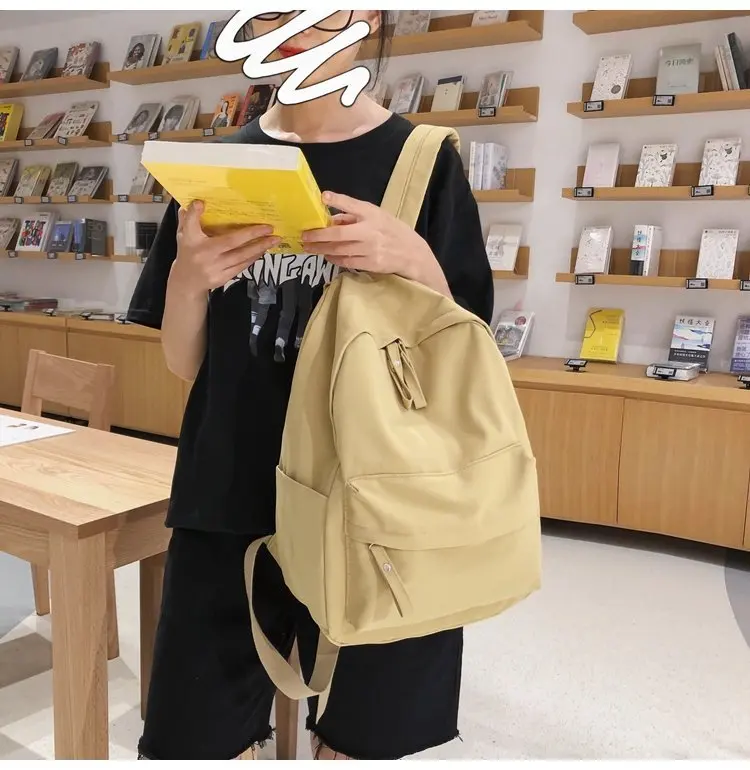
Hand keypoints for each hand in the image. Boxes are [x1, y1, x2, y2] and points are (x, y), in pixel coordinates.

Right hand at [170, 201, 280, 298]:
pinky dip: (252, 258)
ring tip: (272, 240)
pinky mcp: (222, 278)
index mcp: (191, 240)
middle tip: (269, 228)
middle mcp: (204, 254)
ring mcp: (214, 268)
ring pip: (240, 256)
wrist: (186, 282)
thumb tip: (197, 201)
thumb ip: (188, 218)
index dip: (195, 214)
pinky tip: (262, 251)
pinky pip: (241, 266)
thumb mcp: (184, 234)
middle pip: (231, 242)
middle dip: (252, 234)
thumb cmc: (188, 253)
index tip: (201, 202)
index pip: (191, 224)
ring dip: (258, 247)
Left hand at [301, 192, 451, 296]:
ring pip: (339, 250)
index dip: (338, 200)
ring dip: (321, 249)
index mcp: (372, 214)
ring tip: (309, 247)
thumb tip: (332, 219)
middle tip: (304, 236)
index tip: (323, 197)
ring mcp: (370, 249)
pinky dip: (333, 258)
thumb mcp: (377, 216)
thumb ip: (354, 216)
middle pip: (339, 234)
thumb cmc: (391, 231)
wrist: (411, 253)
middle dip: (318, 236)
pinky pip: (346, 261)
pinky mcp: (370, 263)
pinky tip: (326, 255)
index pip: (353, 205)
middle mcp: (370, 231)